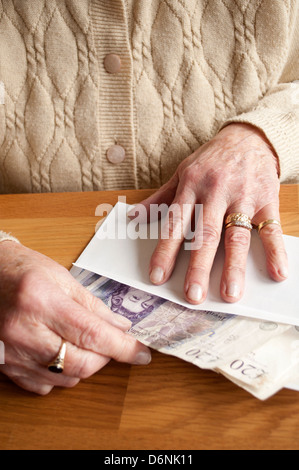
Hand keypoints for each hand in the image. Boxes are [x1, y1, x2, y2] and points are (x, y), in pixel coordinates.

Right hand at [0, 242, 150, 394]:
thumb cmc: (22, 270)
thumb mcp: (61, 277)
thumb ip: (93, 305)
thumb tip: (121, 327)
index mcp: (40, 302)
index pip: (91, 334)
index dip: (122, 347)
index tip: (141, 353)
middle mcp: (23, 331)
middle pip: (81, 363)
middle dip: (105, 357)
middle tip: (110, 342)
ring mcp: (12, 353)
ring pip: (66, 378)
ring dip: (84, 365)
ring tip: (80, 342)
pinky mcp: (7, 367)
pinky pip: (45, 385)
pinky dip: (61, 374)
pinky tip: (59, 352)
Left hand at [130, 124, 287, 303]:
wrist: (249, 137)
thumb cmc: (211, 159)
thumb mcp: (182, 172)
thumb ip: (160, 198)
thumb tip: (134, 217)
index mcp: (191, 187)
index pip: (175, 224)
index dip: (165, 251)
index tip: (157, 277)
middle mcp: (215, 193)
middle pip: (205, 235)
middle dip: (198, 267)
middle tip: (193, 295)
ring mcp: (242, 197)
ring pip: (236, 235)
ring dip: (233, 266)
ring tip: (229, 293)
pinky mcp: (266, 200)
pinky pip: (270, 228)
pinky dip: (274, 251)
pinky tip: (277, 272)